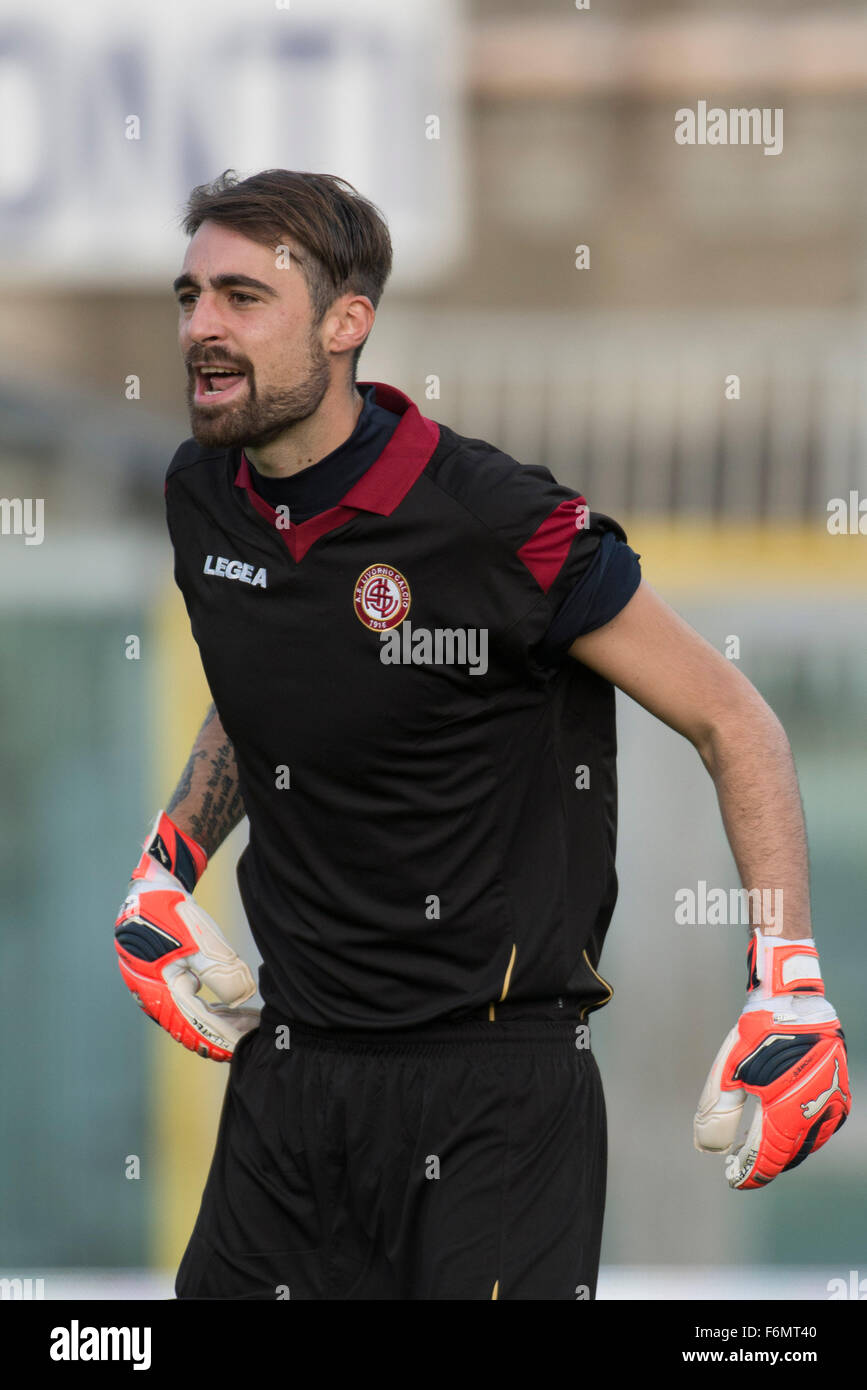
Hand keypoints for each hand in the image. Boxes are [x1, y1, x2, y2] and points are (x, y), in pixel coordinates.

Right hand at [115, 811, 258, 1060]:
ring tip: (250, 1024)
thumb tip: (243, 998)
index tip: (245, 1046)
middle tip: (254, 1039)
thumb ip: (219, 971)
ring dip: (220, 1023)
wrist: (152, 887)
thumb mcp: (199, 941)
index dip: (221, 1038)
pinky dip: (211, 1010)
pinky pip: (188, 1004)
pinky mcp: (165, 979)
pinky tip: (232, 1009)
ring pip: (190, 1018)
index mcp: (157, 990)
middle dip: (223, 1035)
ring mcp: (157, 989)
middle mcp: (152, 996)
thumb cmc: (173, 912)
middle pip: (191, 1028)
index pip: (193, 1025)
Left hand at [694, 932, 849, 1188]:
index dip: (749, 1172)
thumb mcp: (729, 1070)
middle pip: (788, 1155)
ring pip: (807, 1144)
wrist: (794, 999)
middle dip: (764, 1163)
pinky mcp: (840, 1093)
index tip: (731, 1178)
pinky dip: (801, 1134)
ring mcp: (833, 1104)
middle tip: (739, 1164)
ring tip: (757, 1149)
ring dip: (783, 1150)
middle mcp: (816, 1112)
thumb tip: (707, 1148)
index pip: (767, 1157)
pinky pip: (822, 1127)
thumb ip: (718, 1112)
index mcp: (787, 1110)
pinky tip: (783, 1129)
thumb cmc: (758, 1031)